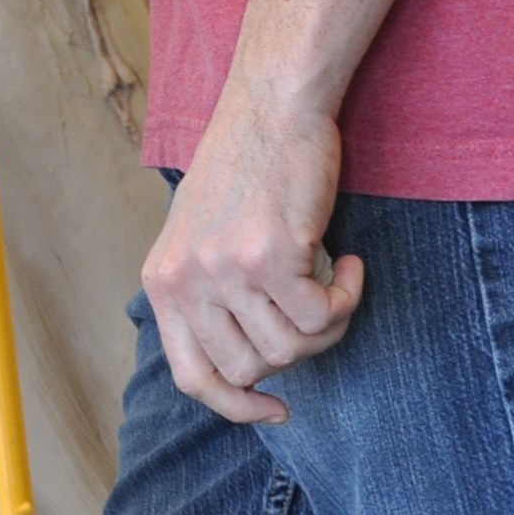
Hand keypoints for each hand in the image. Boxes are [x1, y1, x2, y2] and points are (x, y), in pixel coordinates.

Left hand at [142, 71, 362, 424]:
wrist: (272, 106)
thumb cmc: (245, 170)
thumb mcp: (198, 237)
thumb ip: (206, 297)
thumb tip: (244, 372)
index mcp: (162, 280)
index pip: (191, 375)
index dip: (235, 405)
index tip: (274, 408)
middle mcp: (186, 279)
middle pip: (251, 368)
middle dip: (293, 350)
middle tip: (312, 306)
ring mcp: (226, 269)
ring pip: (292, 348)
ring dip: (325, 323)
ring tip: (331, 279)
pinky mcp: (273, 255)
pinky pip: (324, 316)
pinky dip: (349, 297)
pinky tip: (351, 261)